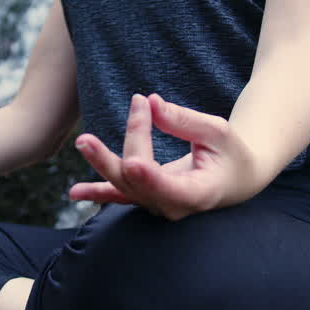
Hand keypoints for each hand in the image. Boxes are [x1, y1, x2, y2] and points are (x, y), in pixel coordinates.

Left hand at [68, 94, 260, 220]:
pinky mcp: (146, 198)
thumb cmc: (230, 153)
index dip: (150, 177)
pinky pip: (120, 195)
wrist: (234, 179)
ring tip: (83, 141)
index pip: (170, 188)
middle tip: (135, 106)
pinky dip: (98, 192)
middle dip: (134, 139)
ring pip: (124, 184)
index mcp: (198, 193)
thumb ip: (185, 120)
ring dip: (103, 161)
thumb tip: (151, 103)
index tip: (133, 163)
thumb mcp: (218, 132)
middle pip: (141, 179)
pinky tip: (75, 193)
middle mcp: (173, 206)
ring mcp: (157, 205)